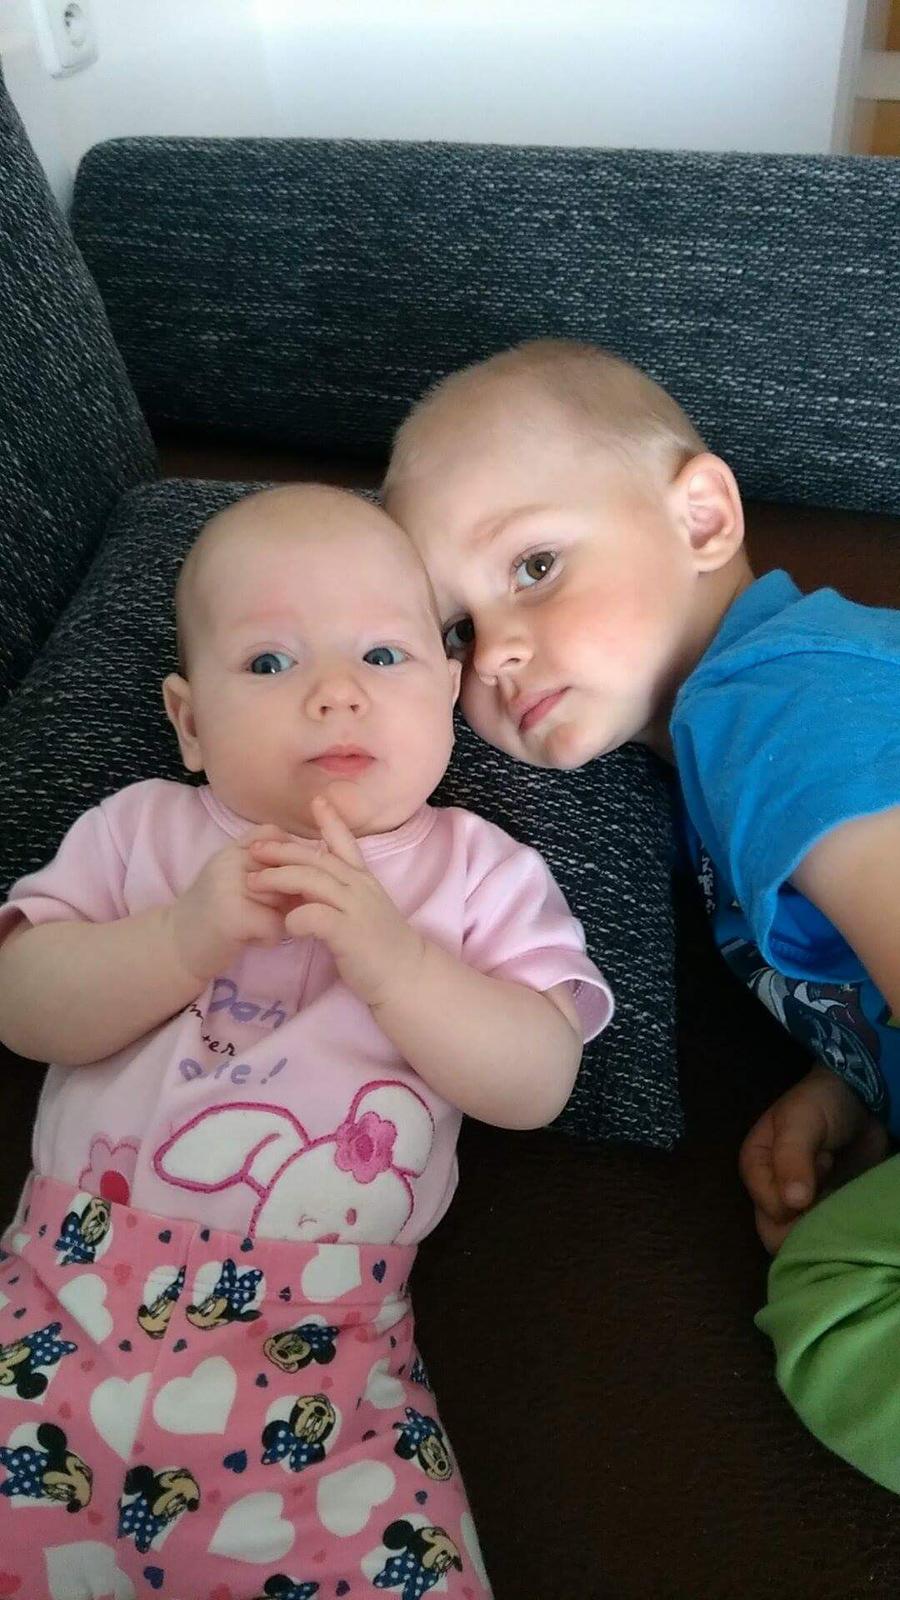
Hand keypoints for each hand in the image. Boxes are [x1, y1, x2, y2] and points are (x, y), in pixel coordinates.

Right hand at [170, 824, 295, 982]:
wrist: (174, 945)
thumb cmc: (214, 914)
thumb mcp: (235, 878)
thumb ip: (266, 865)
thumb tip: (316, 862)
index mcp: (232, 848)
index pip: (274, 835)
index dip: (289, 857)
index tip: (287, 881)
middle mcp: (230, 860)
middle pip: (287, 868)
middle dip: (290, 893)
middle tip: (273, 911)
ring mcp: (230, 885)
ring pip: (285, 897)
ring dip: (282, 917)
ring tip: (260, 924)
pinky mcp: (233, 915)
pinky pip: (277, 924)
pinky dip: (272, 938)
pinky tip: (255, 940)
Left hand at [246, 792, 424, 1006]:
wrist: (406, 975)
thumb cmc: (381, 946)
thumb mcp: (365, 909)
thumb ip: (342, 893)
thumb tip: (311, 885)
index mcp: (364, 880)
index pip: (346, 844)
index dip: (331, 821)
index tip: (317, 800)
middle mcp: (360, 888)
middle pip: (317, 859)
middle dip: (283, 851)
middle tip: (255, 848)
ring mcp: (356, 908)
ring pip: (312, 882)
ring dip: (279, 879)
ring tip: (253, 882)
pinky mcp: (349, 933)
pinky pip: (315, 917)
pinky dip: (296, 917)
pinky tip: (285, 924)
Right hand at [739, 1063, 888, 1252]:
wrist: (860, 1102)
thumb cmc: (821, 1104)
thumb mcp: (801, 1121)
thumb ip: (792, 1158)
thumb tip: (793, 1203)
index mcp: (755, 1168)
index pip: (770, 1212)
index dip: (798, 1200)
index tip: (821, 1164)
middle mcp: (771, 1191)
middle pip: (779, 1234)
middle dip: (808, 1220)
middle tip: (830, 1184)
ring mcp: (798, 1203)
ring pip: (802, 1238)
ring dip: (825, 1222)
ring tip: (839, 1188)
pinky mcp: (822, 1208)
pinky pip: (824, 1233)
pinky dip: (838, 1224)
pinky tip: (847, 1197)